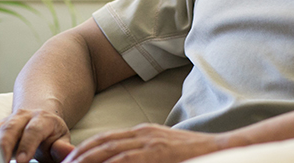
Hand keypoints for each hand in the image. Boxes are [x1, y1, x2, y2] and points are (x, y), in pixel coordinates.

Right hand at [0, 108, 75, 162]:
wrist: (40, 119)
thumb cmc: (51, 136)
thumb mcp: (61, 140)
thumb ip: (61, 147)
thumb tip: (66, 151)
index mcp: (43, 119)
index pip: (34, 130)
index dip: (28, 145)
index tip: (23, 161)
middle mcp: (23, 116)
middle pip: (10, 128)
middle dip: (4, 146)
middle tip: (2, 162)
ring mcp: (8, 120)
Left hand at [63, 123, 223, 162]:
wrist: (225, 149)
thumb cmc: (194, 156)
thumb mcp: (163, 152)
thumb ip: (140, 157)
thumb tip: (121, 161)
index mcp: (143, 133)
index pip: (105, 140)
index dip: (83, 150)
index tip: (68, 162)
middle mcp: (143, 135)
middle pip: (101, 144)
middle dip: (78, 157)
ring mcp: (151, 144)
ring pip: (108, 152)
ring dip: (86, 161)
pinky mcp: (158, 154)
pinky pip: (126, 160)